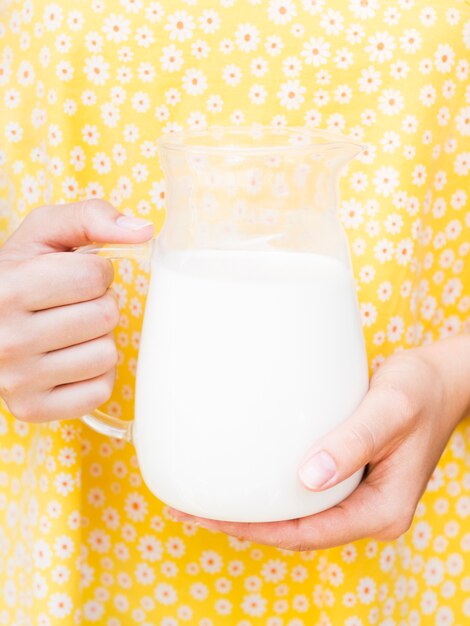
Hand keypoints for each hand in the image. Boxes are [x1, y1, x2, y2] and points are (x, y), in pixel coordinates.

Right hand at [0, 200, 153, 421]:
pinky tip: (68, 359)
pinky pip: (100, 389)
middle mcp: (7, 339)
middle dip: (99, 304)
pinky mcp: (33, 409)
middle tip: (71, 305)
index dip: (95, 272)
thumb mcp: (43, 234)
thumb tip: (145, 231)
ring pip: (106, 353)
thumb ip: (91, 217)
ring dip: (98, 338)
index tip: (73, 276)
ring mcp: (18, 381)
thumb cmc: (19, 274)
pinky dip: (95, 372)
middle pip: (106, 316)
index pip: (96, 276)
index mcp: (8, 290)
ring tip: (68, 331)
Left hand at [169, 337, 469, 549]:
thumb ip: (353, 441)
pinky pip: (304, 496)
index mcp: (383, 510)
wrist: (439, 381)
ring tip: (206, 499)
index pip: (307, 533)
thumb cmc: (420, 390)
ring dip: (253, 511)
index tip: (210, 516)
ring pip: (297, 517)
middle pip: (296, 532)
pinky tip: (245, 477)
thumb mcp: (390, 409)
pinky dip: (271, 492)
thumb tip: (308, 478)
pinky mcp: (349, 478)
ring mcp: (358, 497)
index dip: (256, 530)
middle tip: (190, 508)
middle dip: (244, 525)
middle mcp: (368, 512)